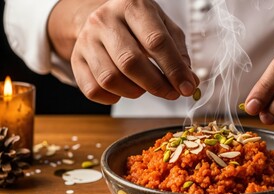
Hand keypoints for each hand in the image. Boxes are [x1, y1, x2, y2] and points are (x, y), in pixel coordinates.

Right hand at [49, 0, 198, 103]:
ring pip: (110, 78)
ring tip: (145, 87)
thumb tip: (190, 83)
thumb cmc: (140, 26)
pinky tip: (124, 90)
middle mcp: (104, 19)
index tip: (187, 88)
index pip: (156, 41)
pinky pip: (93, 89)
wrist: (104, 19)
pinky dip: (113, 98)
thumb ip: (179, 55)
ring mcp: (86, 39)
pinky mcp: (76, 58)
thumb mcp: (164, 28)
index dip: (174, 69)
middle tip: (171, 93)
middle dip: (156, 84)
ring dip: (134, 92)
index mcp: (132, 6)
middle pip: (130, 62)